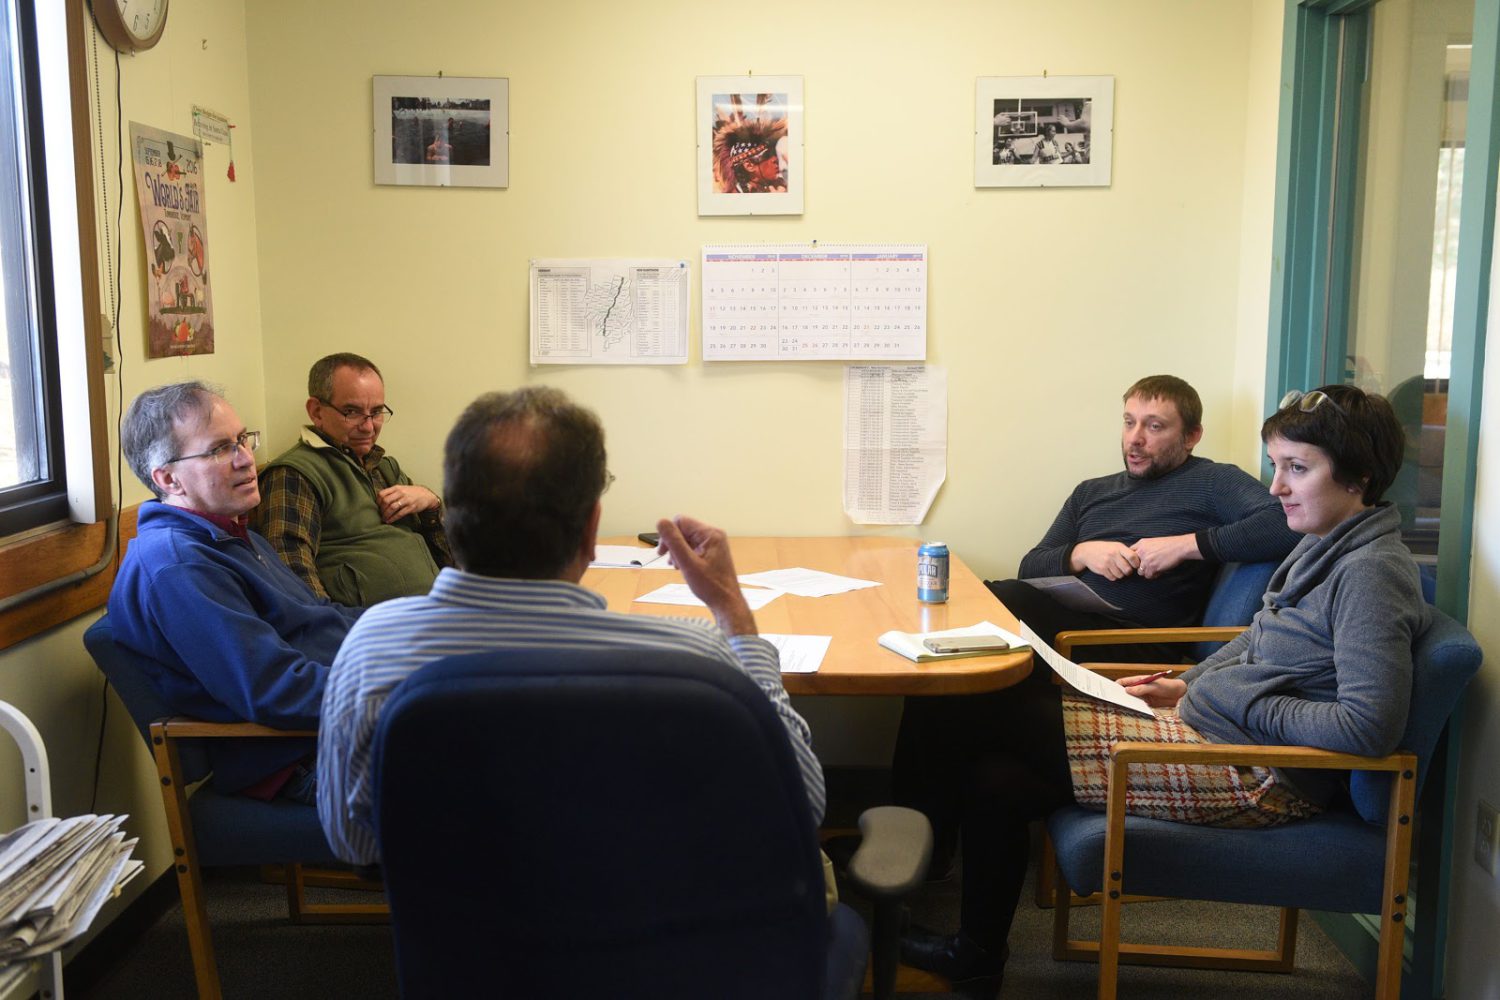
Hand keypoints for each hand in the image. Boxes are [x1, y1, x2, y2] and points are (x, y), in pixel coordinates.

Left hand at [376, 484, 439, 523]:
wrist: (426, 495)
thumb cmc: (411, 493)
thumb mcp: (401, 489)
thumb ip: (392, 493)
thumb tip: (380, 500)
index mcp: (396, 488)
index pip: (382, 494)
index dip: (378, 502)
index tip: (378, 507)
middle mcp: (401, 493)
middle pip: (386, 501)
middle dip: (381, 509)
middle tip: (381, 514)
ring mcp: (406, 500)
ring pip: (392, 508)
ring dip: (386, 515)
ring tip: (384, 518)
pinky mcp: (411, 507)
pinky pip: (399, 514)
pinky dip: (393, 518)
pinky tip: (390, 521)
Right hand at [656, 515, 755, 636]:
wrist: (726, 603)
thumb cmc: (711, 586)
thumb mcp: (688, 563)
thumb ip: (674, 541)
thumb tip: (662, 522)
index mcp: (711, 534)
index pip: (681, 521)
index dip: (668, 534)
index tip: (663, 551)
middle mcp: (713, 535)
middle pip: (683, 529)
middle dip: (673, 544)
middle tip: (670, 561)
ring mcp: (713, 543)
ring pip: (686, 539)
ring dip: (677, 551)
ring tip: (678, 566)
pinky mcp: (711, 552)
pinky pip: (692, 546)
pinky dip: (684, 555)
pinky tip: (683, 566)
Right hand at [1069, 541, 1139, 580]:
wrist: (1086, 551)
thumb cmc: (1104, 549)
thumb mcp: (1115, 546)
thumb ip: (1126, 551)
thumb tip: (1138, 561)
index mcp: (1118, 547)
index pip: (1132, 557)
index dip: (1136, 563)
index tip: (1135, 565)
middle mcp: (1113, 555)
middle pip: (1128, 569)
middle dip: (1128, 571)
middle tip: (1126, 570)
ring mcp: (1107, 562)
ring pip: (1120, 575)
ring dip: (1120, 574)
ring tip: (1117, 569)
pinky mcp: (1102, 569)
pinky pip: (1112, 578)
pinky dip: (1113, 576)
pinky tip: (1110, 571)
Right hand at [1118, 674, 1186, 708]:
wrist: (1179, 695)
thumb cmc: (1168, 686)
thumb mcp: (1154, 686)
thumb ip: (1142, 688)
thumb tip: (1127, 690)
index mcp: (1139, 680)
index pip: (1124, 682)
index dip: (1116, 686)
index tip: (1110, 691)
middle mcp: (1139, 688)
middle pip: (1126, 692)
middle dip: (1120, 696)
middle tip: (1114, 702)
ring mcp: (1143, 696)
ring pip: (1131, 700)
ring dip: (1127, 703)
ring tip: (1121, 708)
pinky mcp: (1147, 704)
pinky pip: (1138, 706)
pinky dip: (1134, 708)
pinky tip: (1132, 712)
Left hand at [1129, 533, 1200, 578]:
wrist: (1180, 547)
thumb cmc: (1169, 544)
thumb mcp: (1152, 541)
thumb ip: (1143, 548)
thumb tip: (1137, 558)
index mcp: (1141, 544)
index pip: (1130, 554)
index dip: (1134, 560)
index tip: (1140, 561)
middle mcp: (1141, 552)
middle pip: (1134, 565)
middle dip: (1141, 566)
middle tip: (1150, 566)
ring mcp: (1146, 560)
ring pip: (1140, 572)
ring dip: (1147, 572)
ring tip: (1155, 568)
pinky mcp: (1153, 568)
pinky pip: (1148, 576)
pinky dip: (1154, 575)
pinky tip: (1159, 570)